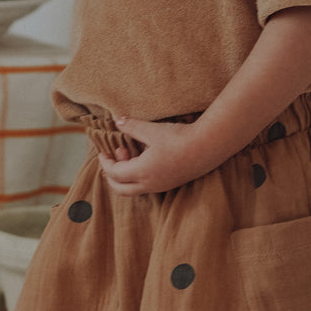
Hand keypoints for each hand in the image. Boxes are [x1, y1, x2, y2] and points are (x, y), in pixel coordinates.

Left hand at [98, 117, 216, 195]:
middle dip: (111, 176)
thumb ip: (132, 126)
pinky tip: (144, 158)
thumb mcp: (151, 130)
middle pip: (121, 189)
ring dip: (126, 175)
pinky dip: (138, 176)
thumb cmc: (179, 138)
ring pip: (134, 188)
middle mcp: (149, 184)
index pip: (114, 173)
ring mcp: (160, 186)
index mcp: (141, 172)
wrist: (207, 147)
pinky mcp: (170, 184)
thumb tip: (117, 121)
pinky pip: (146, 186)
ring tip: (131, 152)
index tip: (103, 152)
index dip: (105, 163)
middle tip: (111, 159)